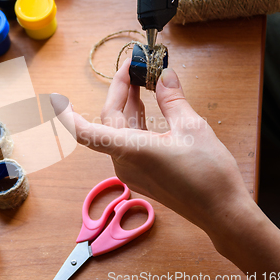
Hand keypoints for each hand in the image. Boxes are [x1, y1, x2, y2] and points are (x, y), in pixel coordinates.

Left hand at [51, 58, 251, 230]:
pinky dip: (136, 123)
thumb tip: (164, 76)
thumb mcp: (191, 126)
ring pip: (120, 131)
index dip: (69, 115)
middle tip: (132, 68)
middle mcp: (124, 163)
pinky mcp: (142, 175)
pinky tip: (146, 106)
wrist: (222, 212)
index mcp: (130, 150)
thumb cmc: (208, 174)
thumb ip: (172, 99)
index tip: (58, 99)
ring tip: (140, 81)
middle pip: (110, 121)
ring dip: (129, 106)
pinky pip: (130, 143)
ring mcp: (132, 171)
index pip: (86, 132)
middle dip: (119, 92)